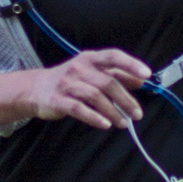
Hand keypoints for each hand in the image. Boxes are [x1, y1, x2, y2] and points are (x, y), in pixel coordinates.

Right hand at [25, 46, 151, 131]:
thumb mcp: (92, 72)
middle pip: (108, 82)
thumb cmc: (70, 80)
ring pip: (95, 97)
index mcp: (90, 58)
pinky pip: (78, 109)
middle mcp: (79, 68)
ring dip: (113, 112)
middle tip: (137, 114)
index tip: (147, 75)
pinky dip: (94, 117)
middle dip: (126, 99)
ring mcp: (67, 84)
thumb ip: (115, 75)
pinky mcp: (58, 100)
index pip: (113, 57)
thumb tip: (140, 80)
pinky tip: (105, 125)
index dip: (131, 64)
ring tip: (123, 123)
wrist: (35, 89)